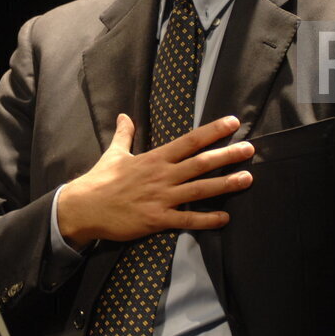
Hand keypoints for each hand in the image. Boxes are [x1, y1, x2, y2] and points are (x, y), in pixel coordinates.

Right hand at [56, 114, 254, 248]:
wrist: (84, 207)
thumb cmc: (100, 180)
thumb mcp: (114, 153)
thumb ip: (125, 135)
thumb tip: (125, 115)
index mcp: (154, 158)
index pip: (189, 141)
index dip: (213, 131)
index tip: (233, 123)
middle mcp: (162, 175)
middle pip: (201, 163)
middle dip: (227, 155)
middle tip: (250, 149)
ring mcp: (162, 198)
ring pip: (200, 190)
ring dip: (225, 184)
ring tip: (247, 178)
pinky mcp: (157, 219)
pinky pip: (187, 220)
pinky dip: (207, 220)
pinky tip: (225, 218)